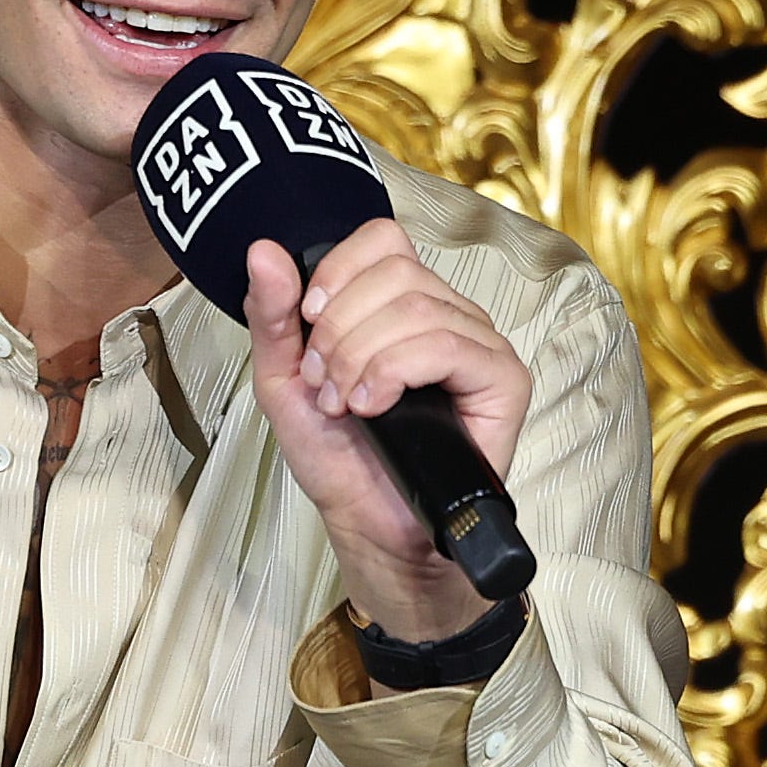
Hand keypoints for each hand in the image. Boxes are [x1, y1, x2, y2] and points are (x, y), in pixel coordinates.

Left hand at [245, 225, 530, 644]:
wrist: (369, 526)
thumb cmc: (339, 459)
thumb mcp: (284, 380)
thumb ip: (272, 316)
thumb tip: (263, 252)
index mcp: (400, 305)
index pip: (382, 240)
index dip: (338, 273)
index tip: (308, 323)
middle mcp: (445, 315)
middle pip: (394, 271)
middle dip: (340, 328)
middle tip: (324, 381)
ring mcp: (478, 344)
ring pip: (416, 306)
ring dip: (361, 358)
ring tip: (346, 403)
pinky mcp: (503, 379)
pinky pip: (448, 343)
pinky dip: (395, 371)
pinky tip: (375, 405)